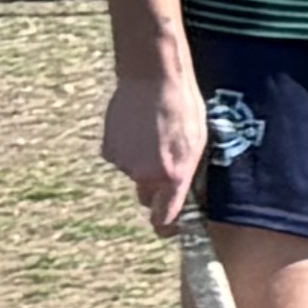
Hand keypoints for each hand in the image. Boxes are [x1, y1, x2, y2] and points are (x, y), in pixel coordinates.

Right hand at [104, 57, 205, 228]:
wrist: (152, 79)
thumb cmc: (184, 107)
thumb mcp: (198, 143)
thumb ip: (189, 173)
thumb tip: (188, 194)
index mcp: (174, 175)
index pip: (166, 217)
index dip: (167, 225)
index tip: (169, 227)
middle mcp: (146, 175)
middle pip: (148, 197)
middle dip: (155, 189)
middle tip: (164, 164)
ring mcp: (124, 164)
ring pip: (135, 174)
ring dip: (143, 163)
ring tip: (154, 135)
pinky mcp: (108, 151)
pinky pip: (122, 159)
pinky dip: (129, 150)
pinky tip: (138, 129)